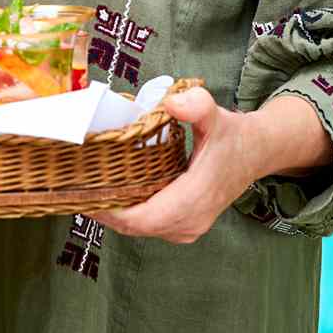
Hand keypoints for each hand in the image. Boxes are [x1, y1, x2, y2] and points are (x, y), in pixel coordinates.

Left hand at [92, 86, 262, 244]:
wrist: (255, 152)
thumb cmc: (232, 136)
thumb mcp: (215, 115)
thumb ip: (196, 105)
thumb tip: (171, 103)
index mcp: (194, 199)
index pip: (143, 219)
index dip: (111, 212)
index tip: (85, 195)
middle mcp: (190, 222)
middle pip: (135, 227)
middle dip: (105, 210)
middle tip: (77, 187)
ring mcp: (188, 229)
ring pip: (140, 229)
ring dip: (115, 213)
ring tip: (89, 188)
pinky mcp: (184, 227)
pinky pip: (149, 226)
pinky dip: (129, 214)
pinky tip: (114, 193)